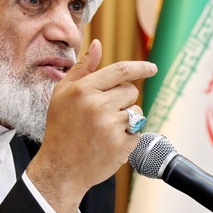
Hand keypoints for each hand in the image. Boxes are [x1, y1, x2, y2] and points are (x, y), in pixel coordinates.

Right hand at [26, 39, 156, 212]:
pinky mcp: (121, 145)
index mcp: (84, 90)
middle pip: (130, 91)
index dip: (140, 68)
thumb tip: (97, 44)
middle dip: (122, 99)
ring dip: (127, 118)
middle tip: (103, 113)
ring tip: (104, 129)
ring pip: (136, 111)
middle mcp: (98, 106)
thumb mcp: (62, 94)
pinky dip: (128, 136)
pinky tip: (109, 142)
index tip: (152, 68)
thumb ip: (82, 68)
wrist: (60, 168)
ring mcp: (111, 126)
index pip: (120, 71)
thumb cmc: (61, 128)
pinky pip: (138, 131)